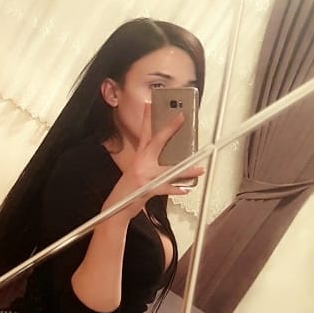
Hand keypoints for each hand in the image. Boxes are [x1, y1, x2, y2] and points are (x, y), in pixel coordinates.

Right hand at [110, 102, 203, 217]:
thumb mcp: (137, 172)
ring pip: (169, 170)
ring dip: (186, 171)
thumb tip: (173, 159)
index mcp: (139, 157)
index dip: (147, 118)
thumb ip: (151, 164)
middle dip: (170, 129)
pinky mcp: (146, 189)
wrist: (115, 209)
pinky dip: (176, 190)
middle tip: (181, 118)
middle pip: (157, 141)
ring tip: (198, 169)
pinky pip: (165, 188)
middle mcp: (140, 163)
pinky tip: (184, 189)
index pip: (144, 133)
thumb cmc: (128, 191)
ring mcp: (143, 176)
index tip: (151, 104)